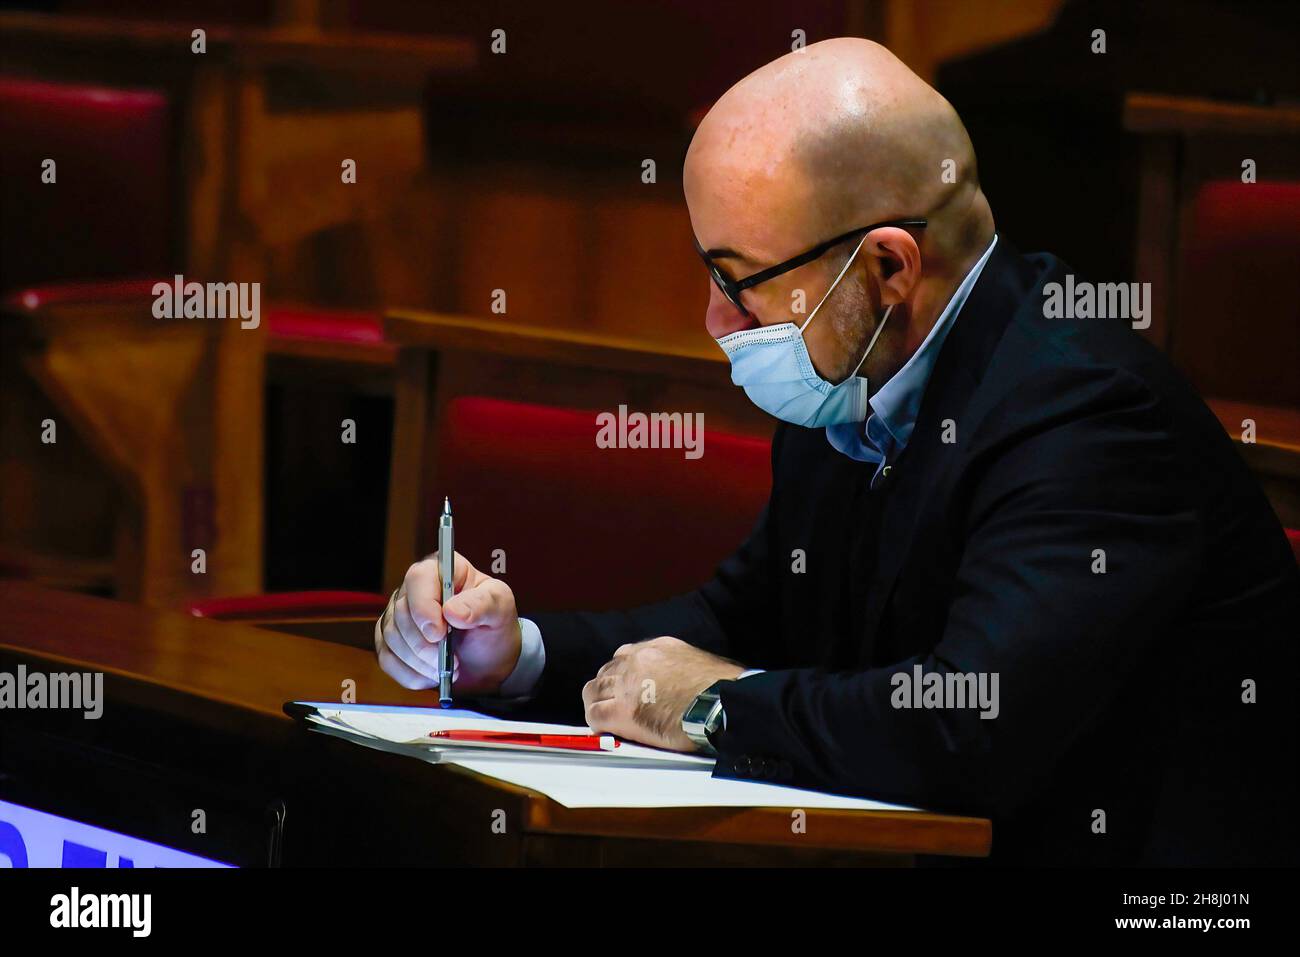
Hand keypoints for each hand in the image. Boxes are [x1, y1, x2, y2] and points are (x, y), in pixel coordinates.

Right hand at [375, 552, 521, 694]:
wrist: (488, 657)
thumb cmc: (493, 624)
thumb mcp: (500, 608)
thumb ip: (483, 604)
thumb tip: (453, 611)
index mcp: (442, 570)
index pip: (419, 578)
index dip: (424, 607)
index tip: (439, 634)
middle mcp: (414, 589)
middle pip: (401, 612)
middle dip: (425, 644)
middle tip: (451, 661)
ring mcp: (398, 614)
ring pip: (392, 637)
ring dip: (420, 662)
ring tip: (447, 668)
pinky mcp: (390, 640)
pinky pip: (387, 659)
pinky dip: (410, 674)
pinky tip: (431, 676)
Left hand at [582, 637, 744, 751]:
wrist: (721, 704)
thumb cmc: (723, 689)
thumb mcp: (703, 663)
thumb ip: (684, 669)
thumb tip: (690, 683)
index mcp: (659, 648)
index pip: (625, 655)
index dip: (621, 673)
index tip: (624, 685)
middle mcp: (638, 661)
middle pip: (606, 672)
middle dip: (606, 688)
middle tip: (609, 703)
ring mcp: (627, 685)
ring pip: (594, 691)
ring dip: (597, 704)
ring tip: (602, 718)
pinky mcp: (623, 712)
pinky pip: (596, 715)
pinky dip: (597, 723)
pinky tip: (605, 730)